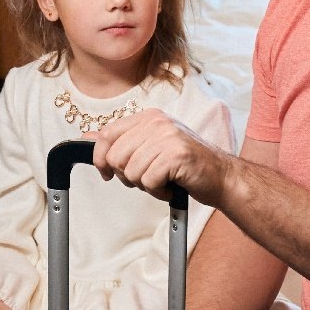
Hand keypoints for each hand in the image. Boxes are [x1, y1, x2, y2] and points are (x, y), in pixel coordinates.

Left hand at [91, 110, 229, 203]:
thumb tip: (88, 137)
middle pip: (116, 156)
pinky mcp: (176, 155)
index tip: (107, 173)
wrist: (221, 177)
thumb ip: (121, 141)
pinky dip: (157, 192)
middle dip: (127, 175)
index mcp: (148, 117)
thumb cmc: (185, 166)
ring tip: (162, 181)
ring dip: (144, 185)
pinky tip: (170, 187)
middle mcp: (157, 122)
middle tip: (147, 178)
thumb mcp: (150, 148)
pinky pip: (148, 181)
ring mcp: (168, 137)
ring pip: (131, 171)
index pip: (107, 134)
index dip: (100, 158)